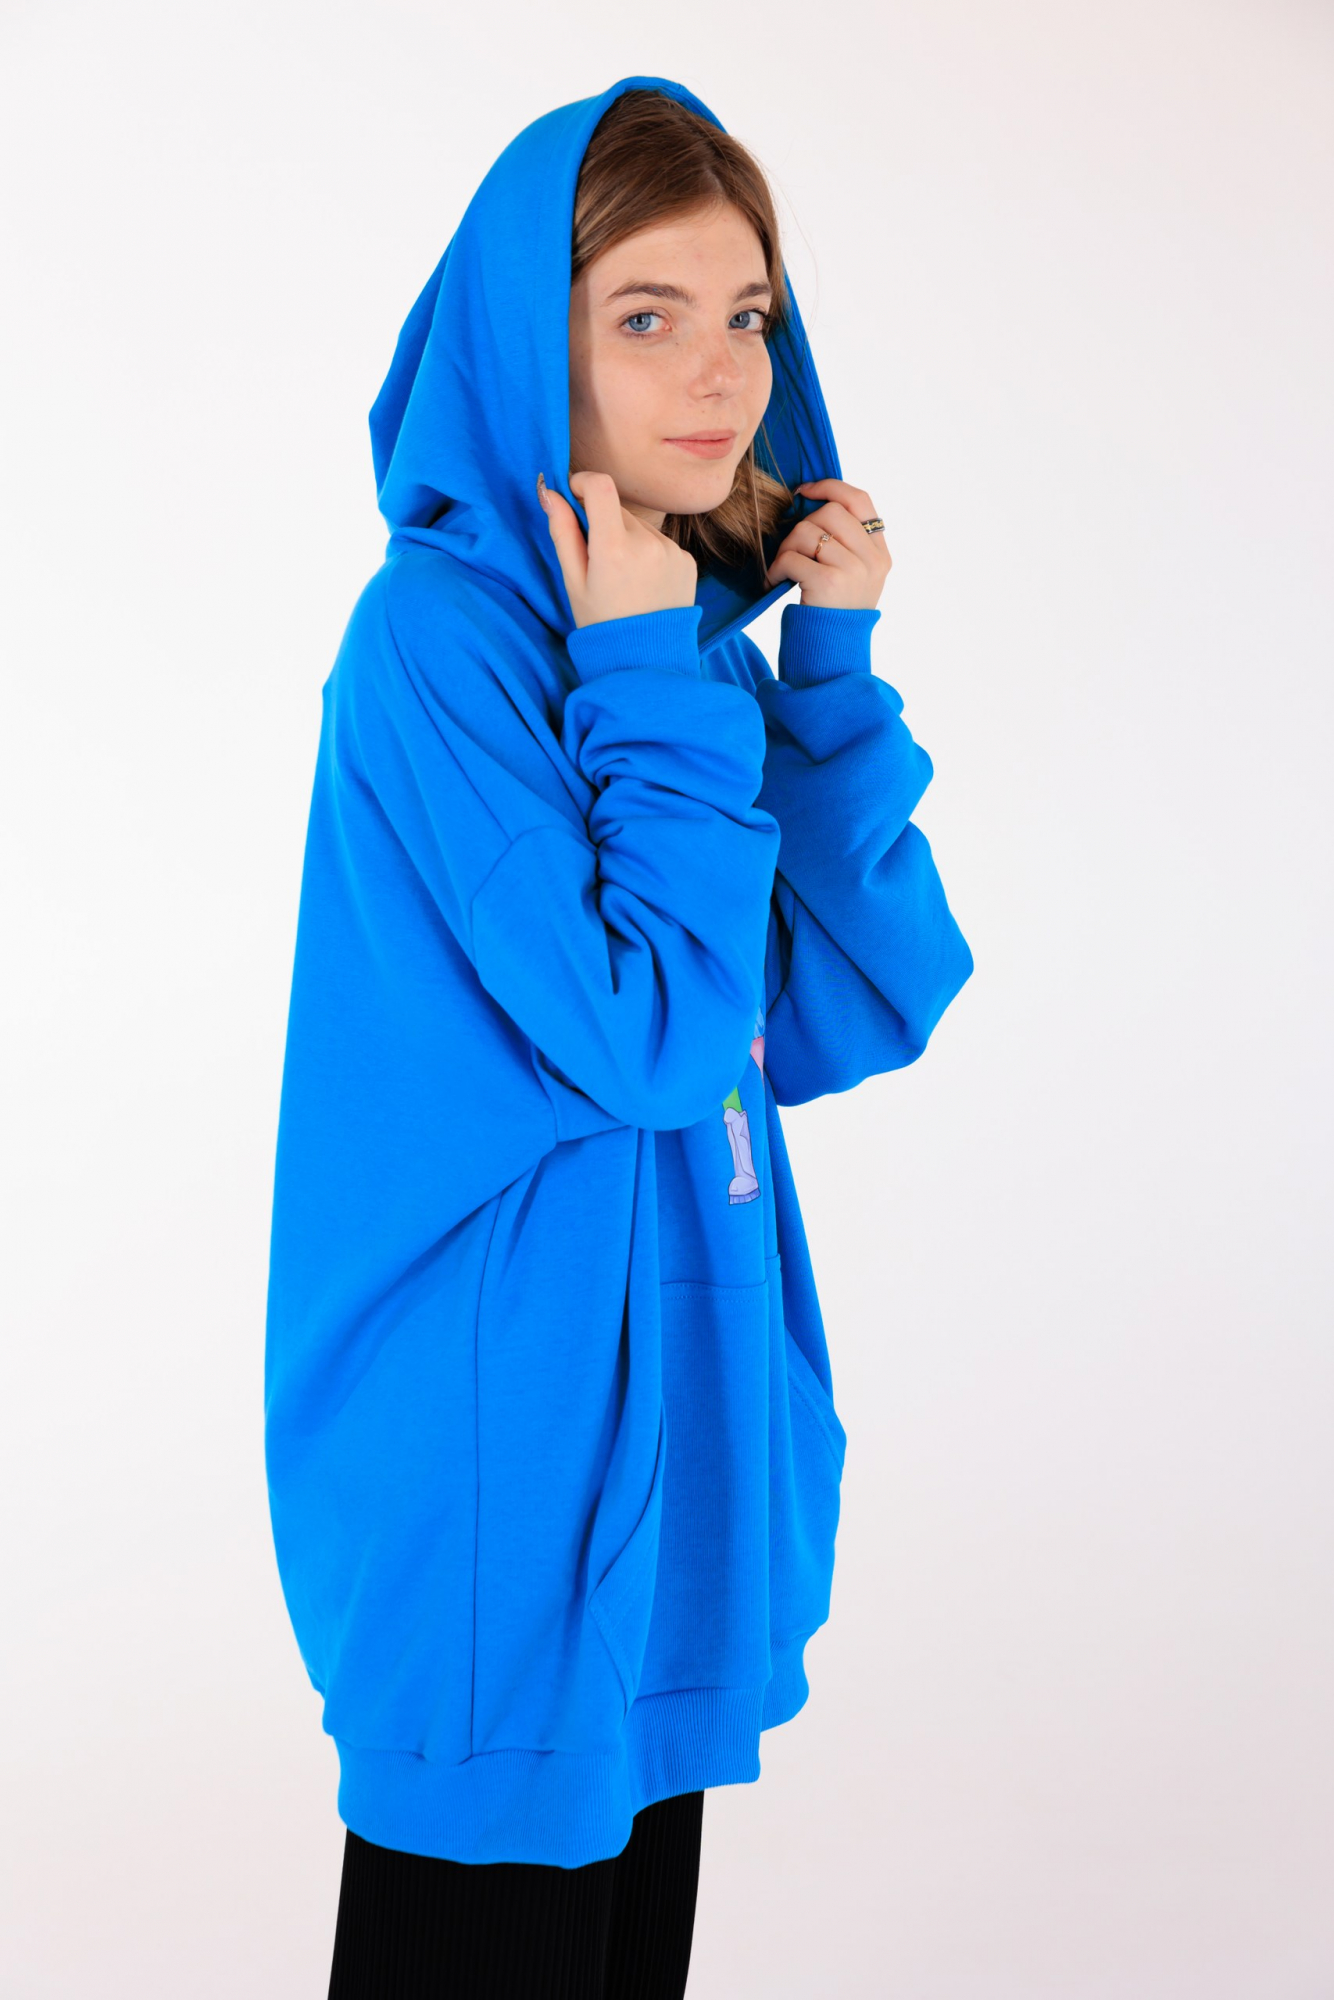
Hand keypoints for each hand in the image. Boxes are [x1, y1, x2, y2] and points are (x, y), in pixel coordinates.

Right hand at [538, 469, 698, 628]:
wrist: (645, 661)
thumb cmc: (602, 623)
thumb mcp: (573, 581)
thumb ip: (562, 532)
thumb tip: (549, 493)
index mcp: (614, 549)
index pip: (600, 486)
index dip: (583, 483)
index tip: (575, 496)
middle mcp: (647, 544)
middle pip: (618, 509)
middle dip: (602, 523)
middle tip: (597, 560)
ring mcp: (671, 551)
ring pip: (639, 526)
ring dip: (626, 539)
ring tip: (623, 578)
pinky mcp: (686, 560)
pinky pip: (660, 543)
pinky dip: (648, 553)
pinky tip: (643, 584)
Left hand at [764, 477, 892, 609]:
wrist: (832, 655)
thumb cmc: (834, 613)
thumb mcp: (854, 576)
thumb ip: (845, 543)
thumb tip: (812, 503)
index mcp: (880, 553)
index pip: (860, 500)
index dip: (830, 487)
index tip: (804, 492)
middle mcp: (872, 559)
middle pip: (830, 512)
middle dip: (801, 525)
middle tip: (790, 550)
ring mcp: (854, 570)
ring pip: (807, 531)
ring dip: (786, 548)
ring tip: (783, 569)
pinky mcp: (829, 582)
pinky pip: (793, 557)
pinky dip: (777, 568)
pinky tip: (775, 582)